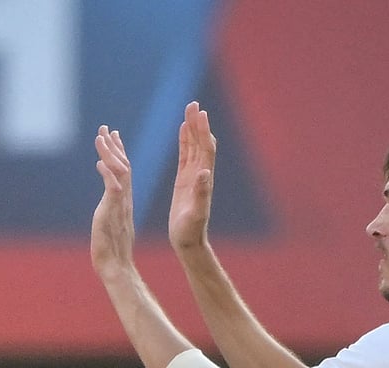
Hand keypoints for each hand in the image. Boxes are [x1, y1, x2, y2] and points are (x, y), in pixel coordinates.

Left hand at [91, 126, 135, 280]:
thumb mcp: (111, 224)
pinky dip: (107, 174)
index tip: (114, 136)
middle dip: (114, 146)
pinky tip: (100, 163)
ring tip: (101, 136)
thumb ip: (111, 211)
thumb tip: (109, 204)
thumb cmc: (112, 251)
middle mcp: (124, 200)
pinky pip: (112, 189)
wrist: (116, 267)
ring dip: (110, 154)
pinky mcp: (112, 213)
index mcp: (124, 202)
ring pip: (118, 173)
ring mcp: (119, 205)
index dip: (119, 153)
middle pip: (123, 166)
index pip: (124, 172)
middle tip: (106, 128)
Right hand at [168, 101, 215, 251]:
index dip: (203, 131)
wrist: (188, 242)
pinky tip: (182, 129)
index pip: (205, 149)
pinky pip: (185, 155)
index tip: (200, 114)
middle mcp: (201, 174)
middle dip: (198, 123)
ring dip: (192, 128)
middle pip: (201, 143)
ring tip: (188, 110)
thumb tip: (204, 172)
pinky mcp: (184, 180)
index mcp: (204, 179)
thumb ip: (201, 193)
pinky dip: (185, 141)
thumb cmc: (191, 231)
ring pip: (193, 146)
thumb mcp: (196, 214)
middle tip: (193, 104)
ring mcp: (192, 176)